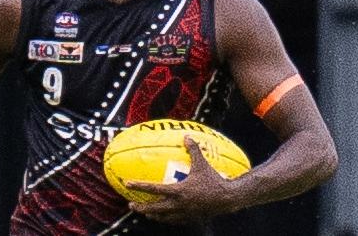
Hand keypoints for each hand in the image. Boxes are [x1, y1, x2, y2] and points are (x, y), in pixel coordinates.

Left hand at [127, 136, 241, 223]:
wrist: (228, 199)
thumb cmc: (214, 180)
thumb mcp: (202, 163)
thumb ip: (193, 150)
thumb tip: (186, 136)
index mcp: (179, 191)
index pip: (154, 189)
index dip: (140, 186)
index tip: (128, 183)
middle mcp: (179, 204)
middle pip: (155, 208)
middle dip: (142, 207)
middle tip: (131, 204)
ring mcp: (185, 213)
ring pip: (164, 217)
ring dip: (153, 215)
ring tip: (146, 213)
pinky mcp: (191, 218)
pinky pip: (175, 220)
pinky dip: (167, 218)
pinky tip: (165, 217)